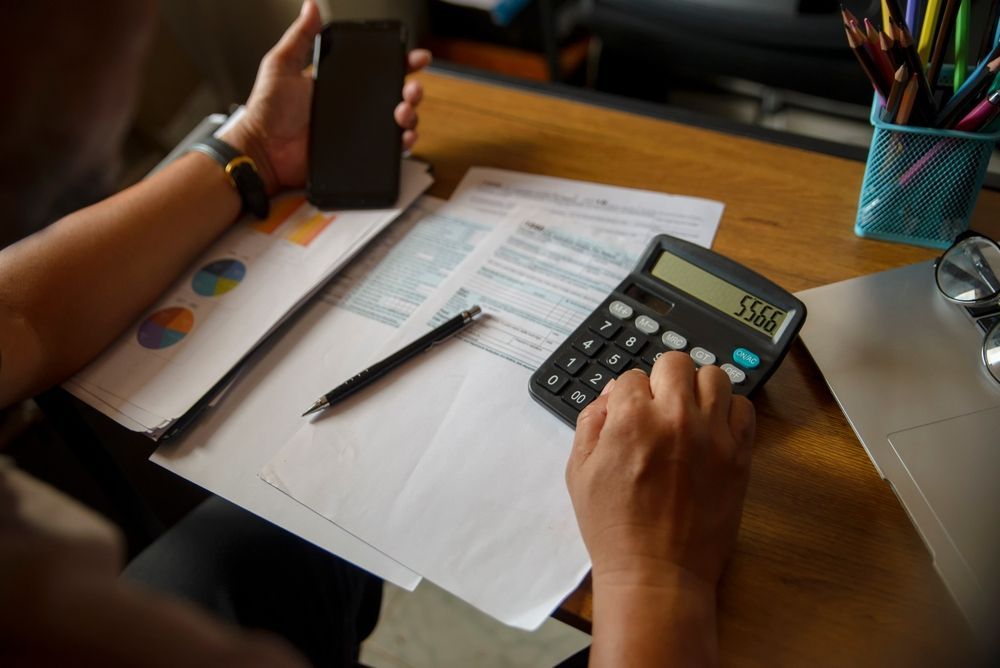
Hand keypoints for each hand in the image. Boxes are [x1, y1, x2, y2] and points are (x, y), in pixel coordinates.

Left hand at [223, 0, 431, 194]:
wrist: (263, 151)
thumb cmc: (267, 112)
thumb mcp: (281, 66)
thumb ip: (299, 37)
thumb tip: (311, 6)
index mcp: (340, 85)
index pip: (377, 70)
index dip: (400, 62)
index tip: (415, 57)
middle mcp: (353, 109)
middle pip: (395, 96)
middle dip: (412, 89)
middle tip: (411, 88)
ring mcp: (358, 133)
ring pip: (398, 122)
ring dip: (410, 115)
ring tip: (403, 111)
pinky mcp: (358, 155)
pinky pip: (389, 150)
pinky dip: (403, 144)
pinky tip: (403, 136)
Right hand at [566, 352, 754, 590]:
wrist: (656, 573)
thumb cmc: (615, 528)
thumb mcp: (579, 472)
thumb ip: (591, 423)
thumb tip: (611, 396)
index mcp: (633, 419)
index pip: (632, 376)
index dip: (626, 395)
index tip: (627, 415)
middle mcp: (676, 418)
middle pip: (676, 362)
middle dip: (661, 380)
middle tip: (657, 406)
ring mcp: (713, 435)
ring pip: (715, 376)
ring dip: (697, 388)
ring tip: (688, 411)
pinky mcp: (738, 455)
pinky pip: (744, 408)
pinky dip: (728, 410)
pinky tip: (712, 428)